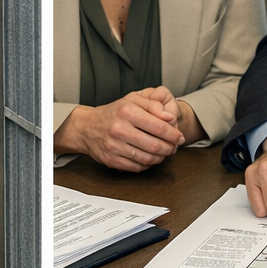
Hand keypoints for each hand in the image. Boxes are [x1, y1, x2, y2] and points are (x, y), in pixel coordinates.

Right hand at [58, 88, 183, 171]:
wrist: (87, 127)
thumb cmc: (113, 113)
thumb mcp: (132, 100)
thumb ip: (153, 105)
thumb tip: (171, 117)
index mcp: (127, 112)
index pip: (159, 127)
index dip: (174, 135)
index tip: (179, 137)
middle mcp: (119, 129)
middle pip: (155, 145)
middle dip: (169, 148)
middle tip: (174, 147)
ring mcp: (114, 146)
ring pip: (147, 158)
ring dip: (161, 158)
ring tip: (164, 152)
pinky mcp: (112, 160)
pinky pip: (137, 167)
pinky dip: (148, 165)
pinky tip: (151, 158)